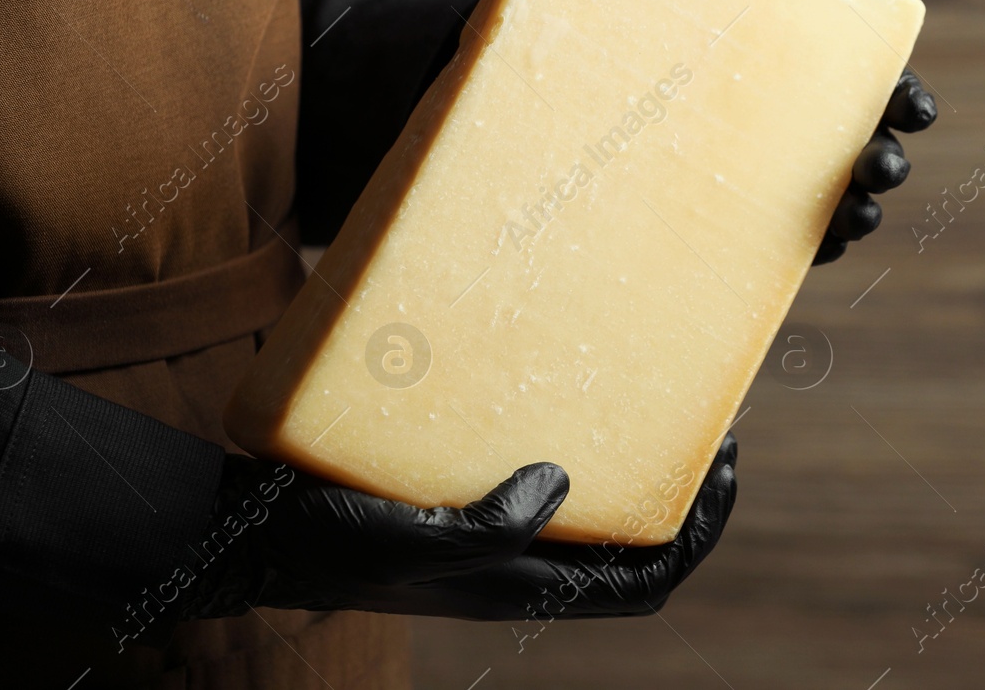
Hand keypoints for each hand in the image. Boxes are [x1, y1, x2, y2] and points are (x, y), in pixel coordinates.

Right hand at [178, 434, 736, 619]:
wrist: (257, 532)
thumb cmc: (324, 537)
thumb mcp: (404, 538)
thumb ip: (485, 527)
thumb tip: (561, 485)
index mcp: (520, 586)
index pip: (646, 582)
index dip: (700, 532)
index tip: (727, 466)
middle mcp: (522, 568)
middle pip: (638, 547)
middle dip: (686, 497)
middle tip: (711, 428)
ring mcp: (499, 538)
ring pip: (599, 517)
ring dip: (639, 472)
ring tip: (655, 407)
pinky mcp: (471, 505)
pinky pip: (548, 486)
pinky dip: (580, 452)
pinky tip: (566, 398)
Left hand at [598, 0, 937, 265]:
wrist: (552, 91)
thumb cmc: (612, 21)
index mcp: (793, 67)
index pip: (869, 85)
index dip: (903, 99)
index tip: (910, 107)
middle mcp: (792, 129)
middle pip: (865, 149)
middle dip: (886, 161)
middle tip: (876, 168)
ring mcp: (766, 182)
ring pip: (834, 208)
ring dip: (858, 217)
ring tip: (852, 220)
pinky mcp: (733, 226)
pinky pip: (782, 251)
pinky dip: (807, 256)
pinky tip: (812, 256)